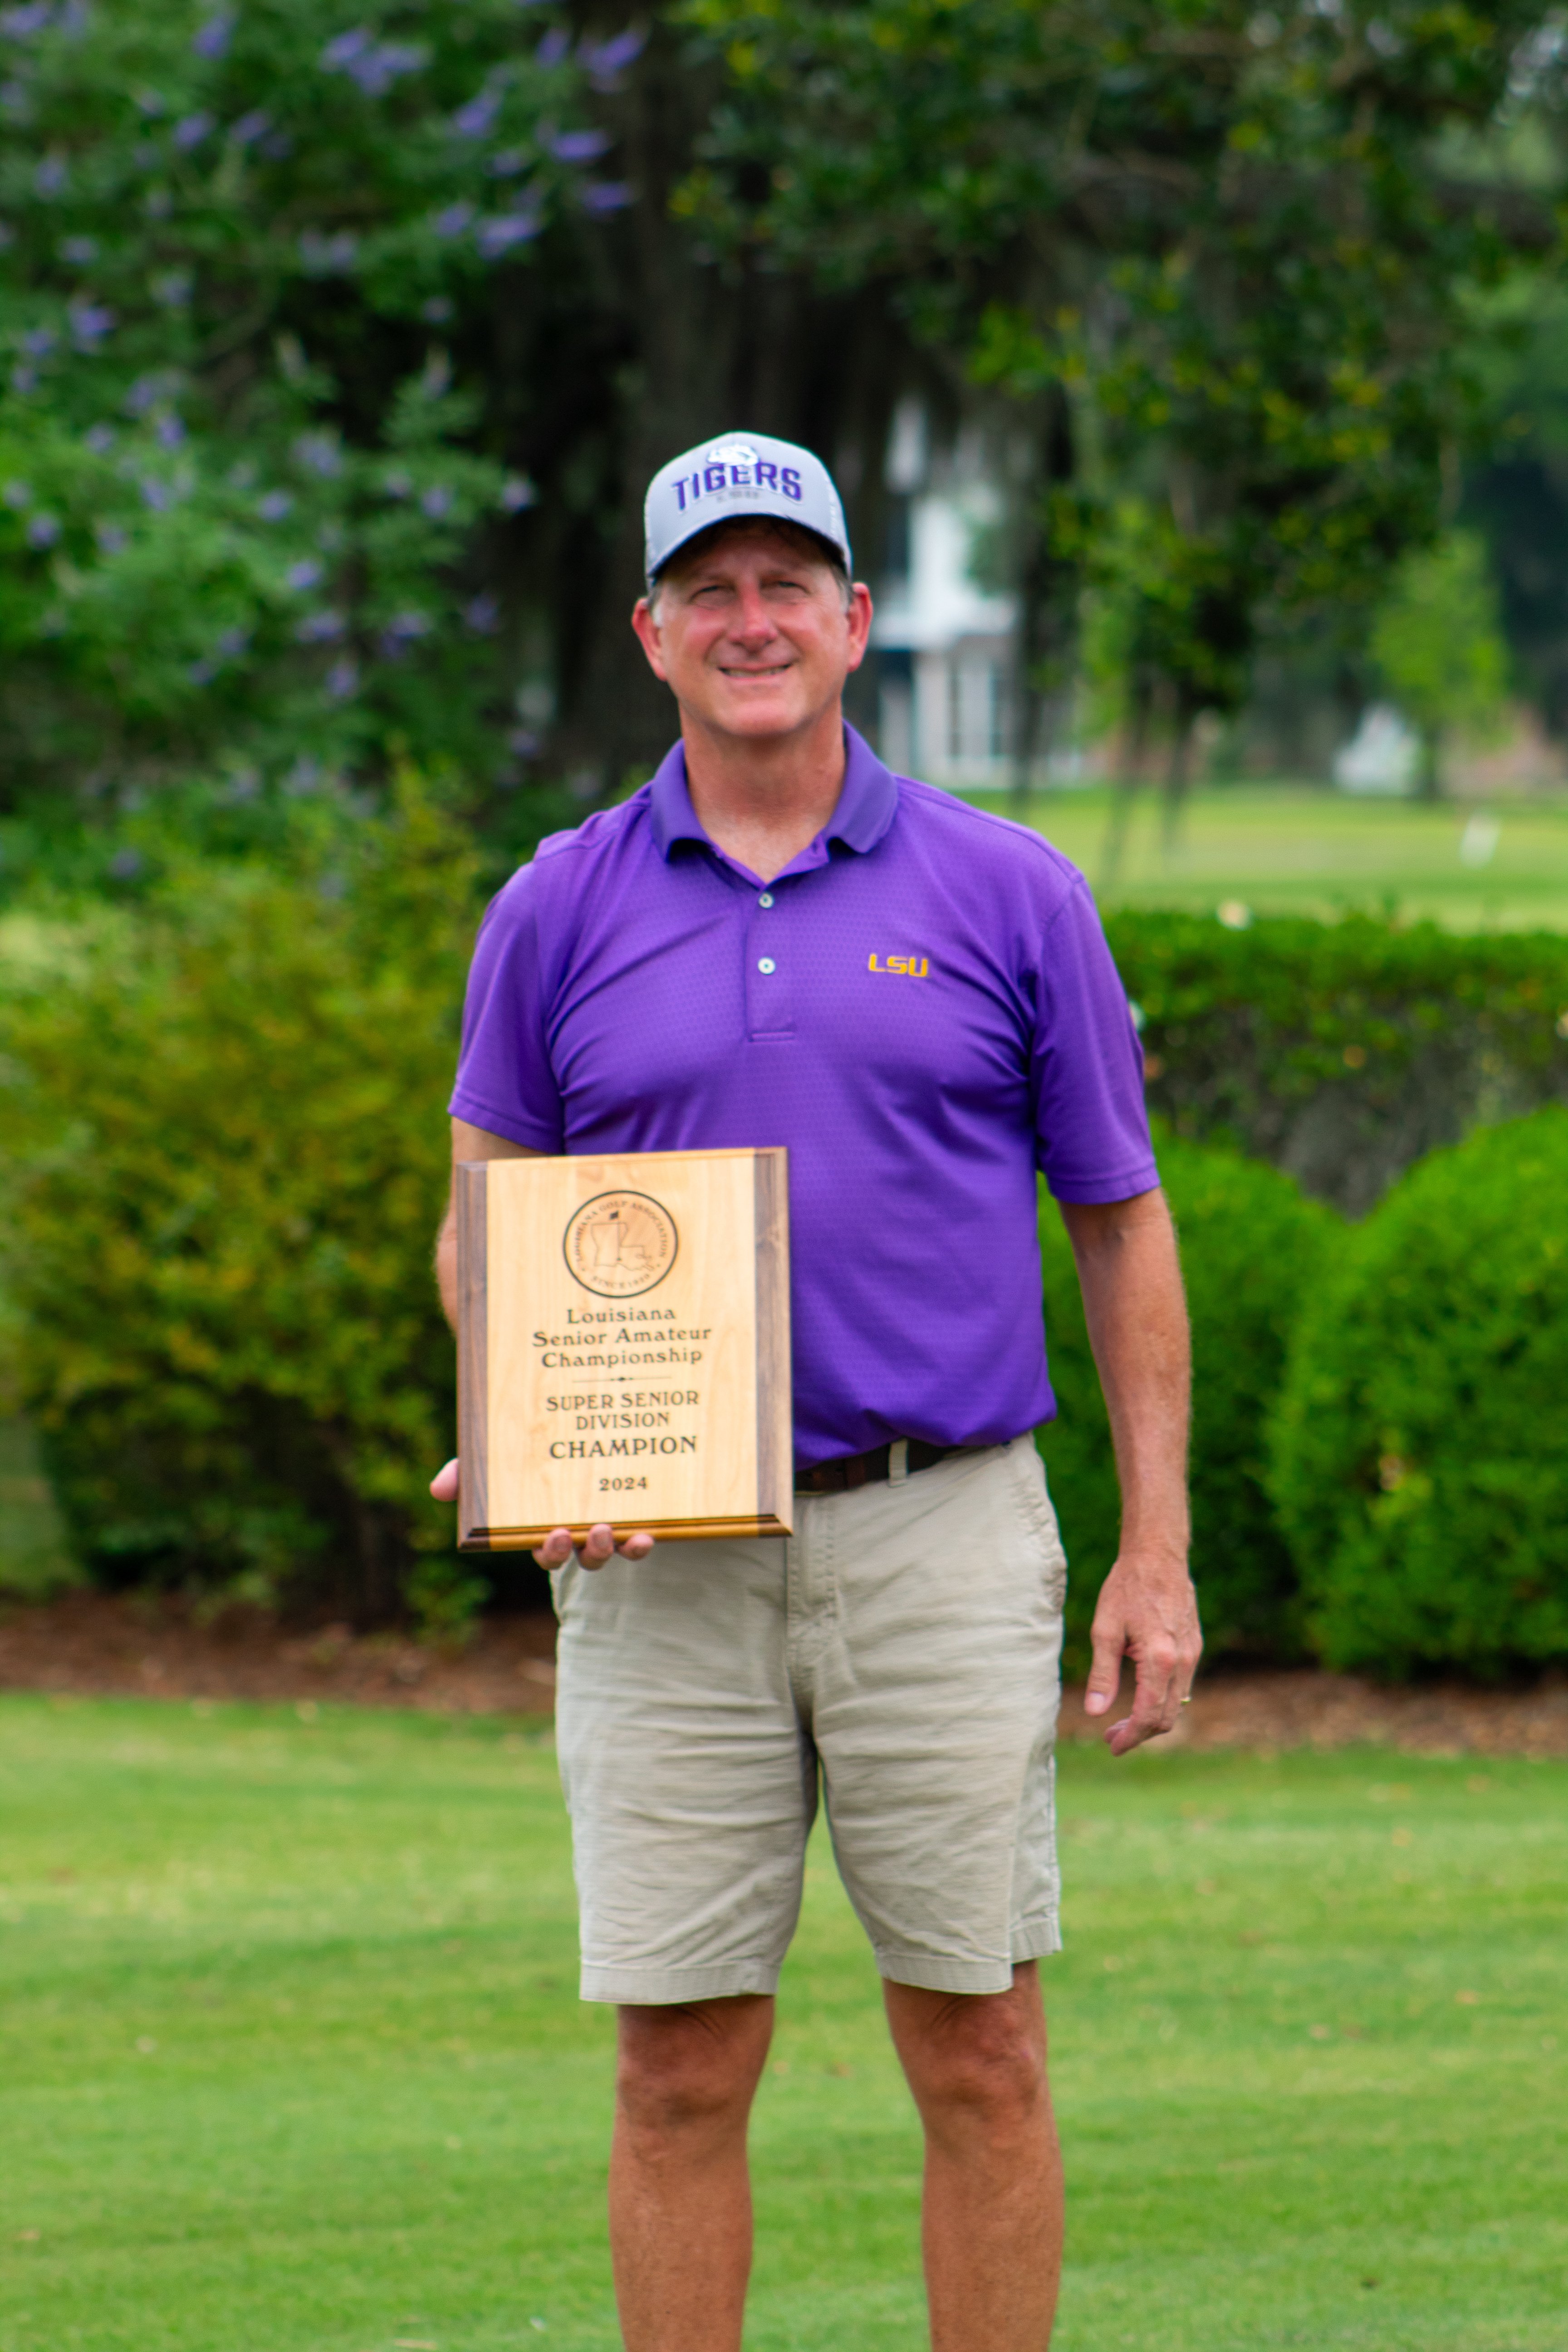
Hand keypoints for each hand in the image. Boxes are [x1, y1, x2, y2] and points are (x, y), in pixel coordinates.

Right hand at [428, 1461, 655, 1571]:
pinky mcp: (638, 1514)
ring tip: (609, 1530)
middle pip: (576, 1557)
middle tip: (579, 1532)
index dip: (548, 1549)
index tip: (552, 1534)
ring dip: (609, 1549)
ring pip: (608, 1552)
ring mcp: (609, 1525)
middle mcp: (577, 1531)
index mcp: (544, 1523)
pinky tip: (648, 1535)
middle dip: (578, 1551)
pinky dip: (643, 1543)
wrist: (592, 1418)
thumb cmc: (531, 1446)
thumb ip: (468, 1470)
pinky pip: (639, 1538)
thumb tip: (438, 1489)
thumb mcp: (496, 1454)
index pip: (543, 1548)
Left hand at [1083, 1546, 1201, 1755]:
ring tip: (1121, 1721)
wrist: (1158, 1556)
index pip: (1149, 1714)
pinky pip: (1181, 1685)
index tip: (1111, 1746)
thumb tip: (1095, 1712)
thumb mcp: (1105, 1629)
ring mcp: (1193, 1654)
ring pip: (1177, 1703)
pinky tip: (1140, 1694)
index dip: (1130, 1737)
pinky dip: (1162, 1699)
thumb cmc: (1126, 1588)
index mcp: (1160, 1659)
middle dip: (1140, 1733)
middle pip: (1167, 1716)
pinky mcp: (1194, 1646)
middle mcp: (1183, 1661)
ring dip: (1151, 1718)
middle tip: (1111, 1737)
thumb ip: (1103, 1674)